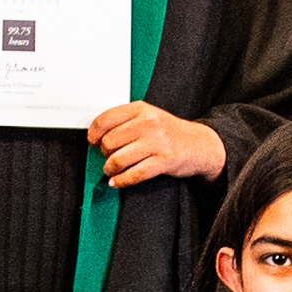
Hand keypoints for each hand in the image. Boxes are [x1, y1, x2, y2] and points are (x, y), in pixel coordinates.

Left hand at [86, 100, 225, 189]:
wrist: (198, 144)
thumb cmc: (168, 132)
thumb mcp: (148, 116)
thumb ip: (124, 122)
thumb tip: (96, 137)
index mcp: (141, 109)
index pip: (105, 119)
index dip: (94, 133)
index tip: (92, 140)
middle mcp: (148, 123)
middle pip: (109, 142)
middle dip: (104, 153)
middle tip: (109, 156)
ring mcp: (157, 142)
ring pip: (118, 160)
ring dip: (110, 169)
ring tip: (112, 170)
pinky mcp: (163, 161)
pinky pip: (133, 174)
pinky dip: (121, 181)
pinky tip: (117, 181)